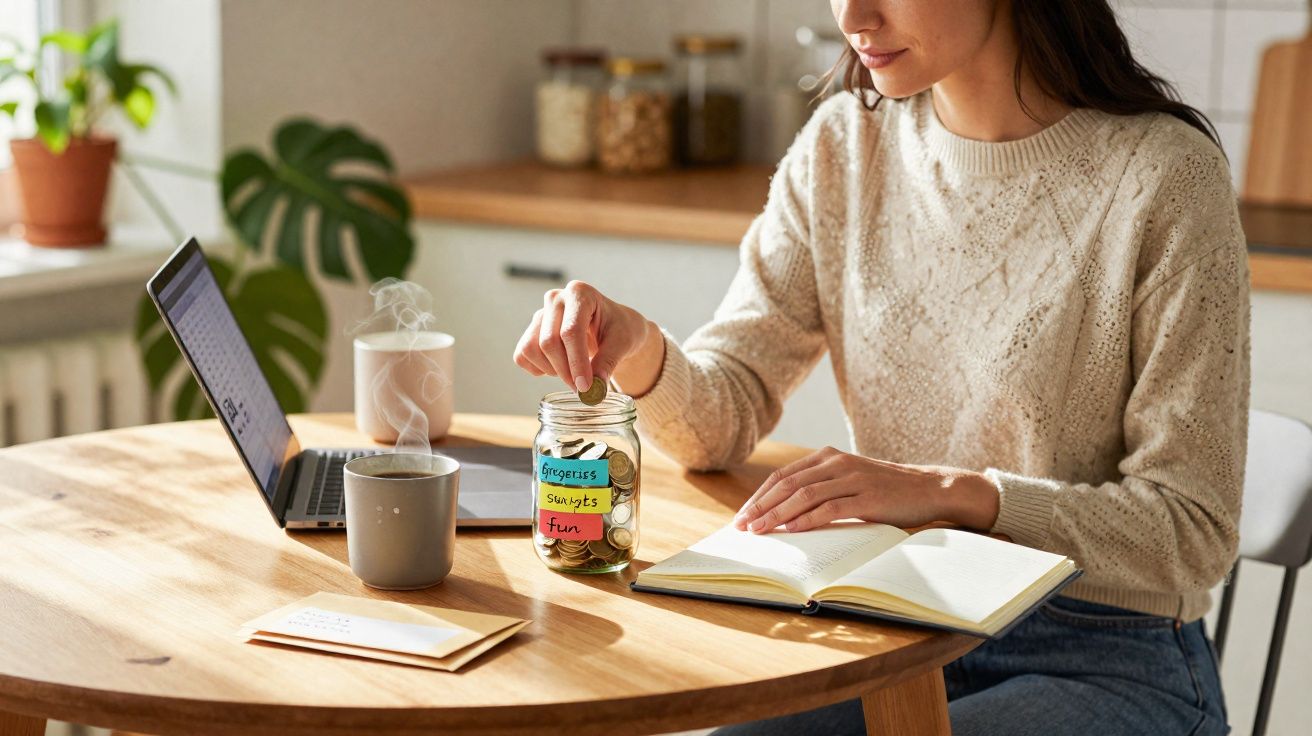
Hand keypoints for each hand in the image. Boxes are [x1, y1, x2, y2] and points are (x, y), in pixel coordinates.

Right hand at [512, 280, 663, 394]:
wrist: (613, 327)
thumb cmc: (620, 329)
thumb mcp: (623, 344)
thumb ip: (608, 363)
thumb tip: (593, 389)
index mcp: (580, 293)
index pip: (570, 331)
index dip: (576, 362)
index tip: (585, 387)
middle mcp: (556, 299)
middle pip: (548, 342)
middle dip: (565, 371)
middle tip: (583, 388)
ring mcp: (540, 314)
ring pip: (531, 349)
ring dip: (552, 370)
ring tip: (574, 372)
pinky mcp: (531, 331)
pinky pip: (523, 356)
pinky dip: (539, 369)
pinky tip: (560, 366)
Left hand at [733, 447, 999, 533]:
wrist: (929, 488)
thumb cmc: (885, 492)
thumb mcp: (849, 482)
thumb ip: (821, 490)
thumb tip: (784, 515)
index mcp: (828, 457)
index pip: (783, 475)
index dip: (760, 495)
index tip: (743, 515)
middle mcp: (837, 463)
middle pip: (788, 484)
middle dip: (761, 506)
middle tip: (742, 526)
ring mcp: (852, 478)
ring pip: (804, 495)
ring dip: (777, 514)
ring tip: (759, 531)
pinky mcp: (867, 497)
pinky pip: (830, 508)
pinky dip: (807, 519)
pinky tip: (790, 530)